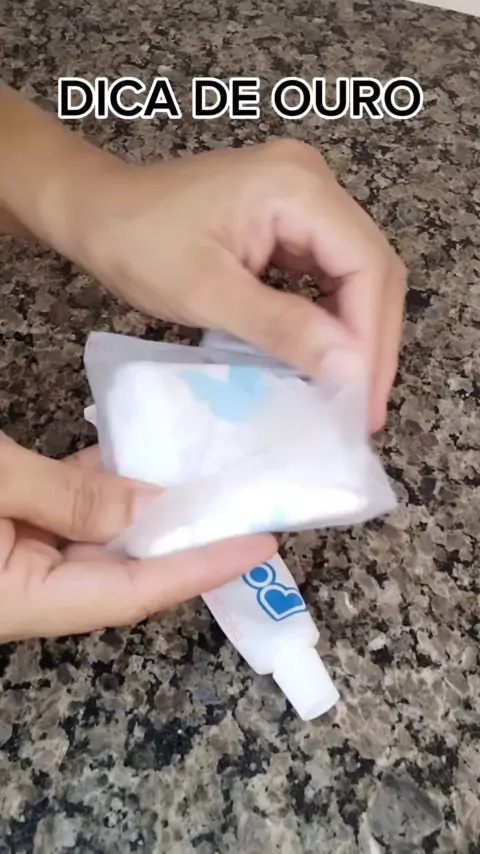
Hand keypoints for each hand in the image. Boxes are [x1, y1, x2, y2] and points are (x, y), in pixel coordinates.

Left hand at [0, 84, 404, 429]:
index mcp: (296, 186)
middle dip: (370, 341)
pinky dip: (330, 318)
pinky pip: (327, 272)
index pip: (365, 266)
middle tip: (364, 409)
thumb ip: (283, 328)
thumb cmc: (137, 244)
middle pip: (371, 268)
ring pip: (355, 274)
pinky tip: (325, 358)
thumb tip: (351, 369)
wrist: (97, 211)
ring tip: (351, 394)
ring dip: (355, 333)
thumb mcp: (207, 293)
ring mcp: (303, 197)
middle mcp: (312, 181)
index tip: (363, 402)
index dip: (371, 338)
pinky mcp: (289, 218)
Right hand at [0, 435, 274, 640]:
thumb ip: (71, 498)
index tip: (257, 545)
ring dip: (141, 506)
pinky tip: (131, 454)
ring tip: (198, 475)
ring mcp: (10, 559)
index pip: (131, 592)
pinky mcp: (3, 528)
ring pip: (92, 538)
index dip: (199, 569)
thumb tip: (151, 505)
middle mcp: (22, 592)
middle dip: (180, 535)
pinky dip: (96, 486)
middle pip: (118, 570)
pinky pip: (63, 513)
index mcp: (17, 601)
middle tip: (238, 503)